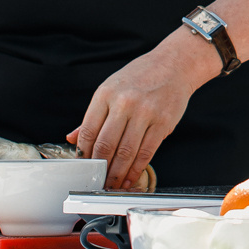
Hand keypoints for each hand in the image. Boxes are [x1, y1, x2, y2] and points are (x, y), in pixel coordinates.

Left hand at [69, 30, 217, 189]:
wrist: (175, 64)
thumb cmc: (142, 76)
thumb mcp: (112, 87)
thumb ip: (93, 115)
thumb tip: (73, 139)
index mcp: (106, 93)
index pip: (88, 131)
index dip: (84, 154)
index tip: (84, 166)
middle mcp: (124, 102)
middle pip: (106, 145)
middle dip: (100, 169)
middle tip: (97, 181)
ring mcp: (145, 112)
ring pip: (126, 152)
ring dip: (117, 174)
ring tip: (112, 185)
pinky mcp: (163, 122)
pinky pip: (146, 152)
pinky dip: (136, 169)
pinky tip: (130, 177)